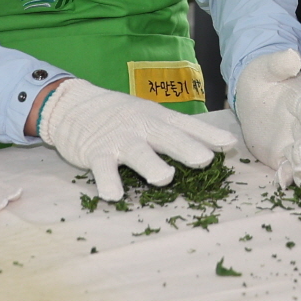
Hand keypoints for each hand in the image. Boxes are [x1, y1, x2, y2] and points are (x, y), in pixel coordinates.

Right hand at [34, 79, 238, 197]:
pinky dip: (108, 182)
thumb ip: (182, 131)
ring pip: (137, 153)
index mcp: (158, 118)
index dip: (208, 135)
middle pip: (166, 137)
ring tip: (164, 177)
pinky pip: (103, 169)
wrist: (71, 105)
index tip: (229, 144)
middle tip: (204, 159)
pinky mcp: (96, 152)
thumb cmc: (120, 115)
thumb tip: (224, 144)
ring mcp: (119, 140)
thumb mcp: (151, 116)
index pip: (186, 125)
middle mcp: (142, 127)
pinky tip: (114, 195)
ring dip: (151, 164)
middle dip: (186, 148)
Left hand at [231, 50, 300, 171]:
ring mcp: (295, 142)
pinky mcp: (282, 155)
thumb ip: (279, 63)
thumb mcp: (268, 66)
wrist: (254, 93)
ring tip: (296, 178)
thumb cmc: (265, 76)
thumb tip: (291, 55)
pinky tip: (283, 183)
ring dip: (299, 168)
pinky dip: (286, 175)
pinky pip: (287, 166)